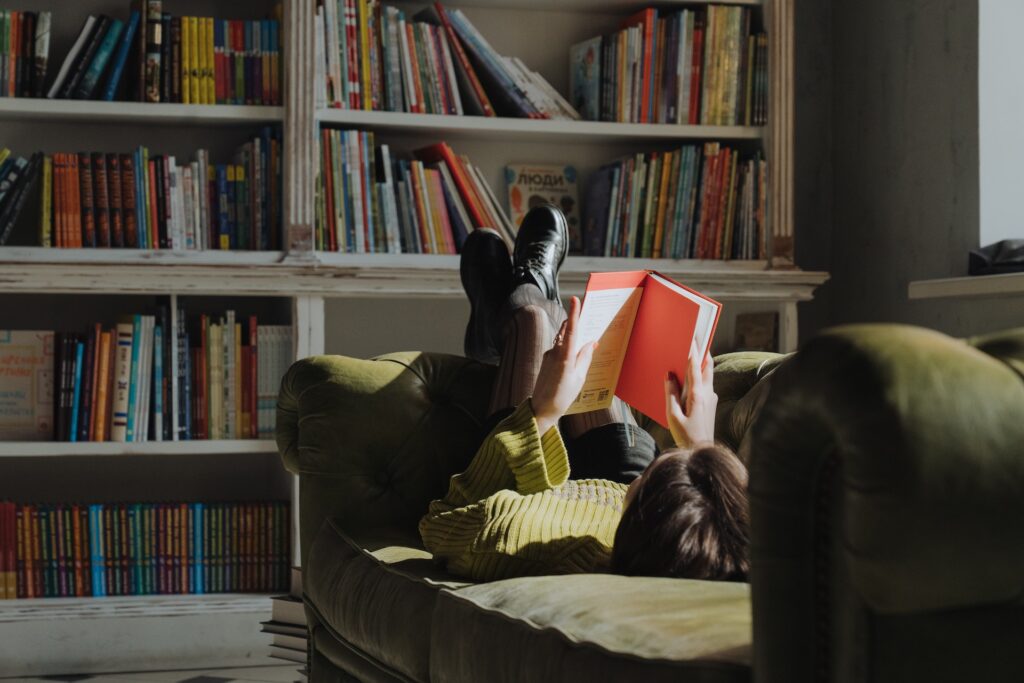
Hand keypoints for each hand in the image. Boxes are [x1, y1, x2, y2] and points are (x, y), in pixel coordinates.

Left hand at [531, 296, 597, 434]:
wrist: (541, 408)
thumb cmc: (562, 396)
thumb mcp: (579, 378)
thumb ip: (585, 358)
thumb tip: (591, 343)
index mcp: (564, 357)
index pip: (570, 330)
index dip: (574, 314)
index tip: (575, 299)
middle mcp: (554, 352)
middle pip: (566, 331)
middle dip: (576, 322)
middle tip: (589, 318)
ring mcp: (549, 355)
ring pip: (562, 339)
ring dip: (572, 335)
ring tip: (586, 338)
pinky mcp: (546, 359)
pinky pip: (559, 347)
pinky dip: (568, 346)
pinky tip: (576, 354)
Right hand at [665, 340, 717, 447]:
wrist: (702, 452)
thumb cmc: (686, 436)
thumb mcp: (672, 416)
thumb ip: (670, 395)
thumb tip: (669, 377)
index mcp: (698, 396)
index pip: (695, 367)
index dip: (692, 351)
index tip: (691, 337)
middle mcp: (708, 394)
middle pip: (707, 366)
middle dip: (701, 351)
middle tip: (695, 339)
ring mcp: (712, 398)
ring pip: (707, 373)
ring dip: (700, 362)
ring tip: (690, 353)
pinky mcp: (711, 403)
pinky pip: (705, 383)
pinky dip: (698, 374)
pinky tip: (689, 375)